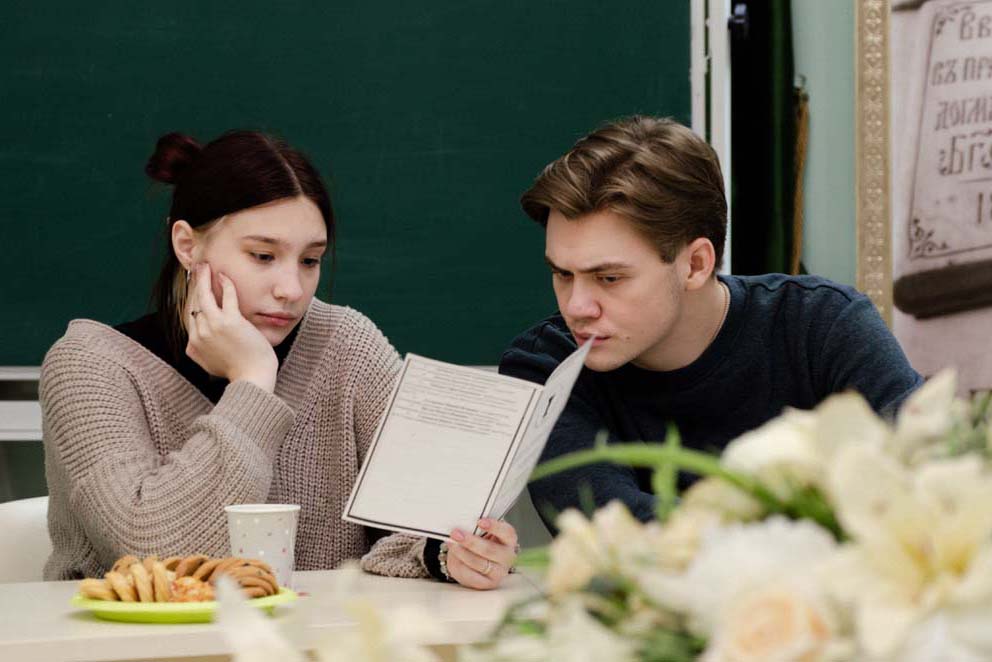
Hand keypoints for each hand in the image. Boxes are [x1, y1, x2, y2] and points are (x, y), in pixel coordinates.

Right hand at [185, 263, 277, 391]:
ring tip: (205, 266)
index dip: (193, 300)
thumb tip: (194, 346)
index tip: (197, 289)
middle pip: (194, 303)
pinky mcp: (230, 322)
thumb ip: (201, 353)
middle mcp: (200, 334)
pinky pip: (226, 296)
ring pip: (204, 297)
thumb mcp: (210, 365)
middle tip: (197, 271)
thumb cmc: (238, 372)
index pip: (190, 316)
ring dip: (204, 279)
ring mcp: (214, 327)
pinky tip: (224, 275)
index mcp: (194, 345)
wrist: (252, 379)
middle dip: (195, 285)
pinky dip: (225, 284)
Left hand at [445, 518, 518, 589]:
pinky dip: (459, 564)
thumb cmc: (481, 541)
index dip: (494, 526)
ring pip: (478, 563)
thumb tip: (463, 525)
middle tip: (456, 533)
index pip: (507, 532)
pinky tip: (454, 556)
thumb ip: (477, 527)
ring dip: (462, 552)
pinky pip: (470, 575)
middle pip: (490, 550)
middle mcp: (507, 557)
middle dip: (471, 541)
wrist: (477, 562)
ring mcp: (498, 572)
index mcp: (509, 540)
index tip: (479, 521)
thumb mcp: (482, 531)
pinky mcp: (486, 584)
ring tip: (451, 543)